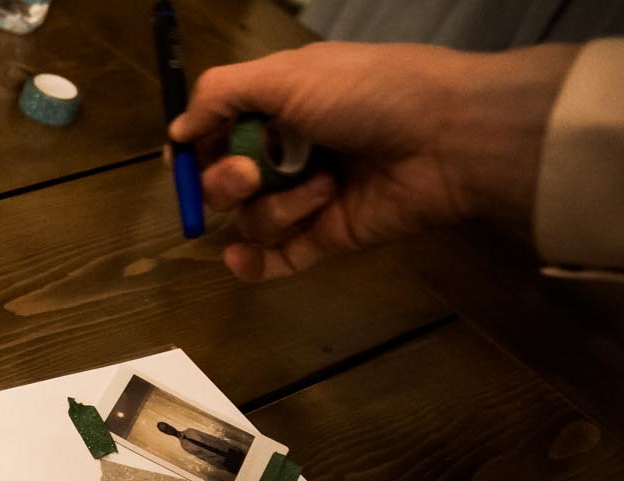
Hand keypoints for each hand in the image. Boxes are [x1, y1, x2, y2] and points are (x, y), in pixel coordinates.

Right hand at [168, 41, 576, 280]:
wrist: (448, 137)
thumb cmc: (369, 92)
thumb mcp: (288, 74)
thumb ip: (221, 94)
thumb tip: (175, 131)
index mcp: (280, 106)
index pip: (216, 134)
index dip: (196, 148)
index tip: (182, 159)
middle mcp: (288, 152)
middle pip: (223, 183)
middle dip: (227, 180)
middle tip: (252, 173)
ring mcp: (307, 199)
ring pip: (251, 220)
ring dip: (276, 207)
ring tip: (323, 188)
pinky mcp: (327, 239)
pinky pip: (275, 260)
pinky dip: (254, 264)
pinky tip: (242, 260)